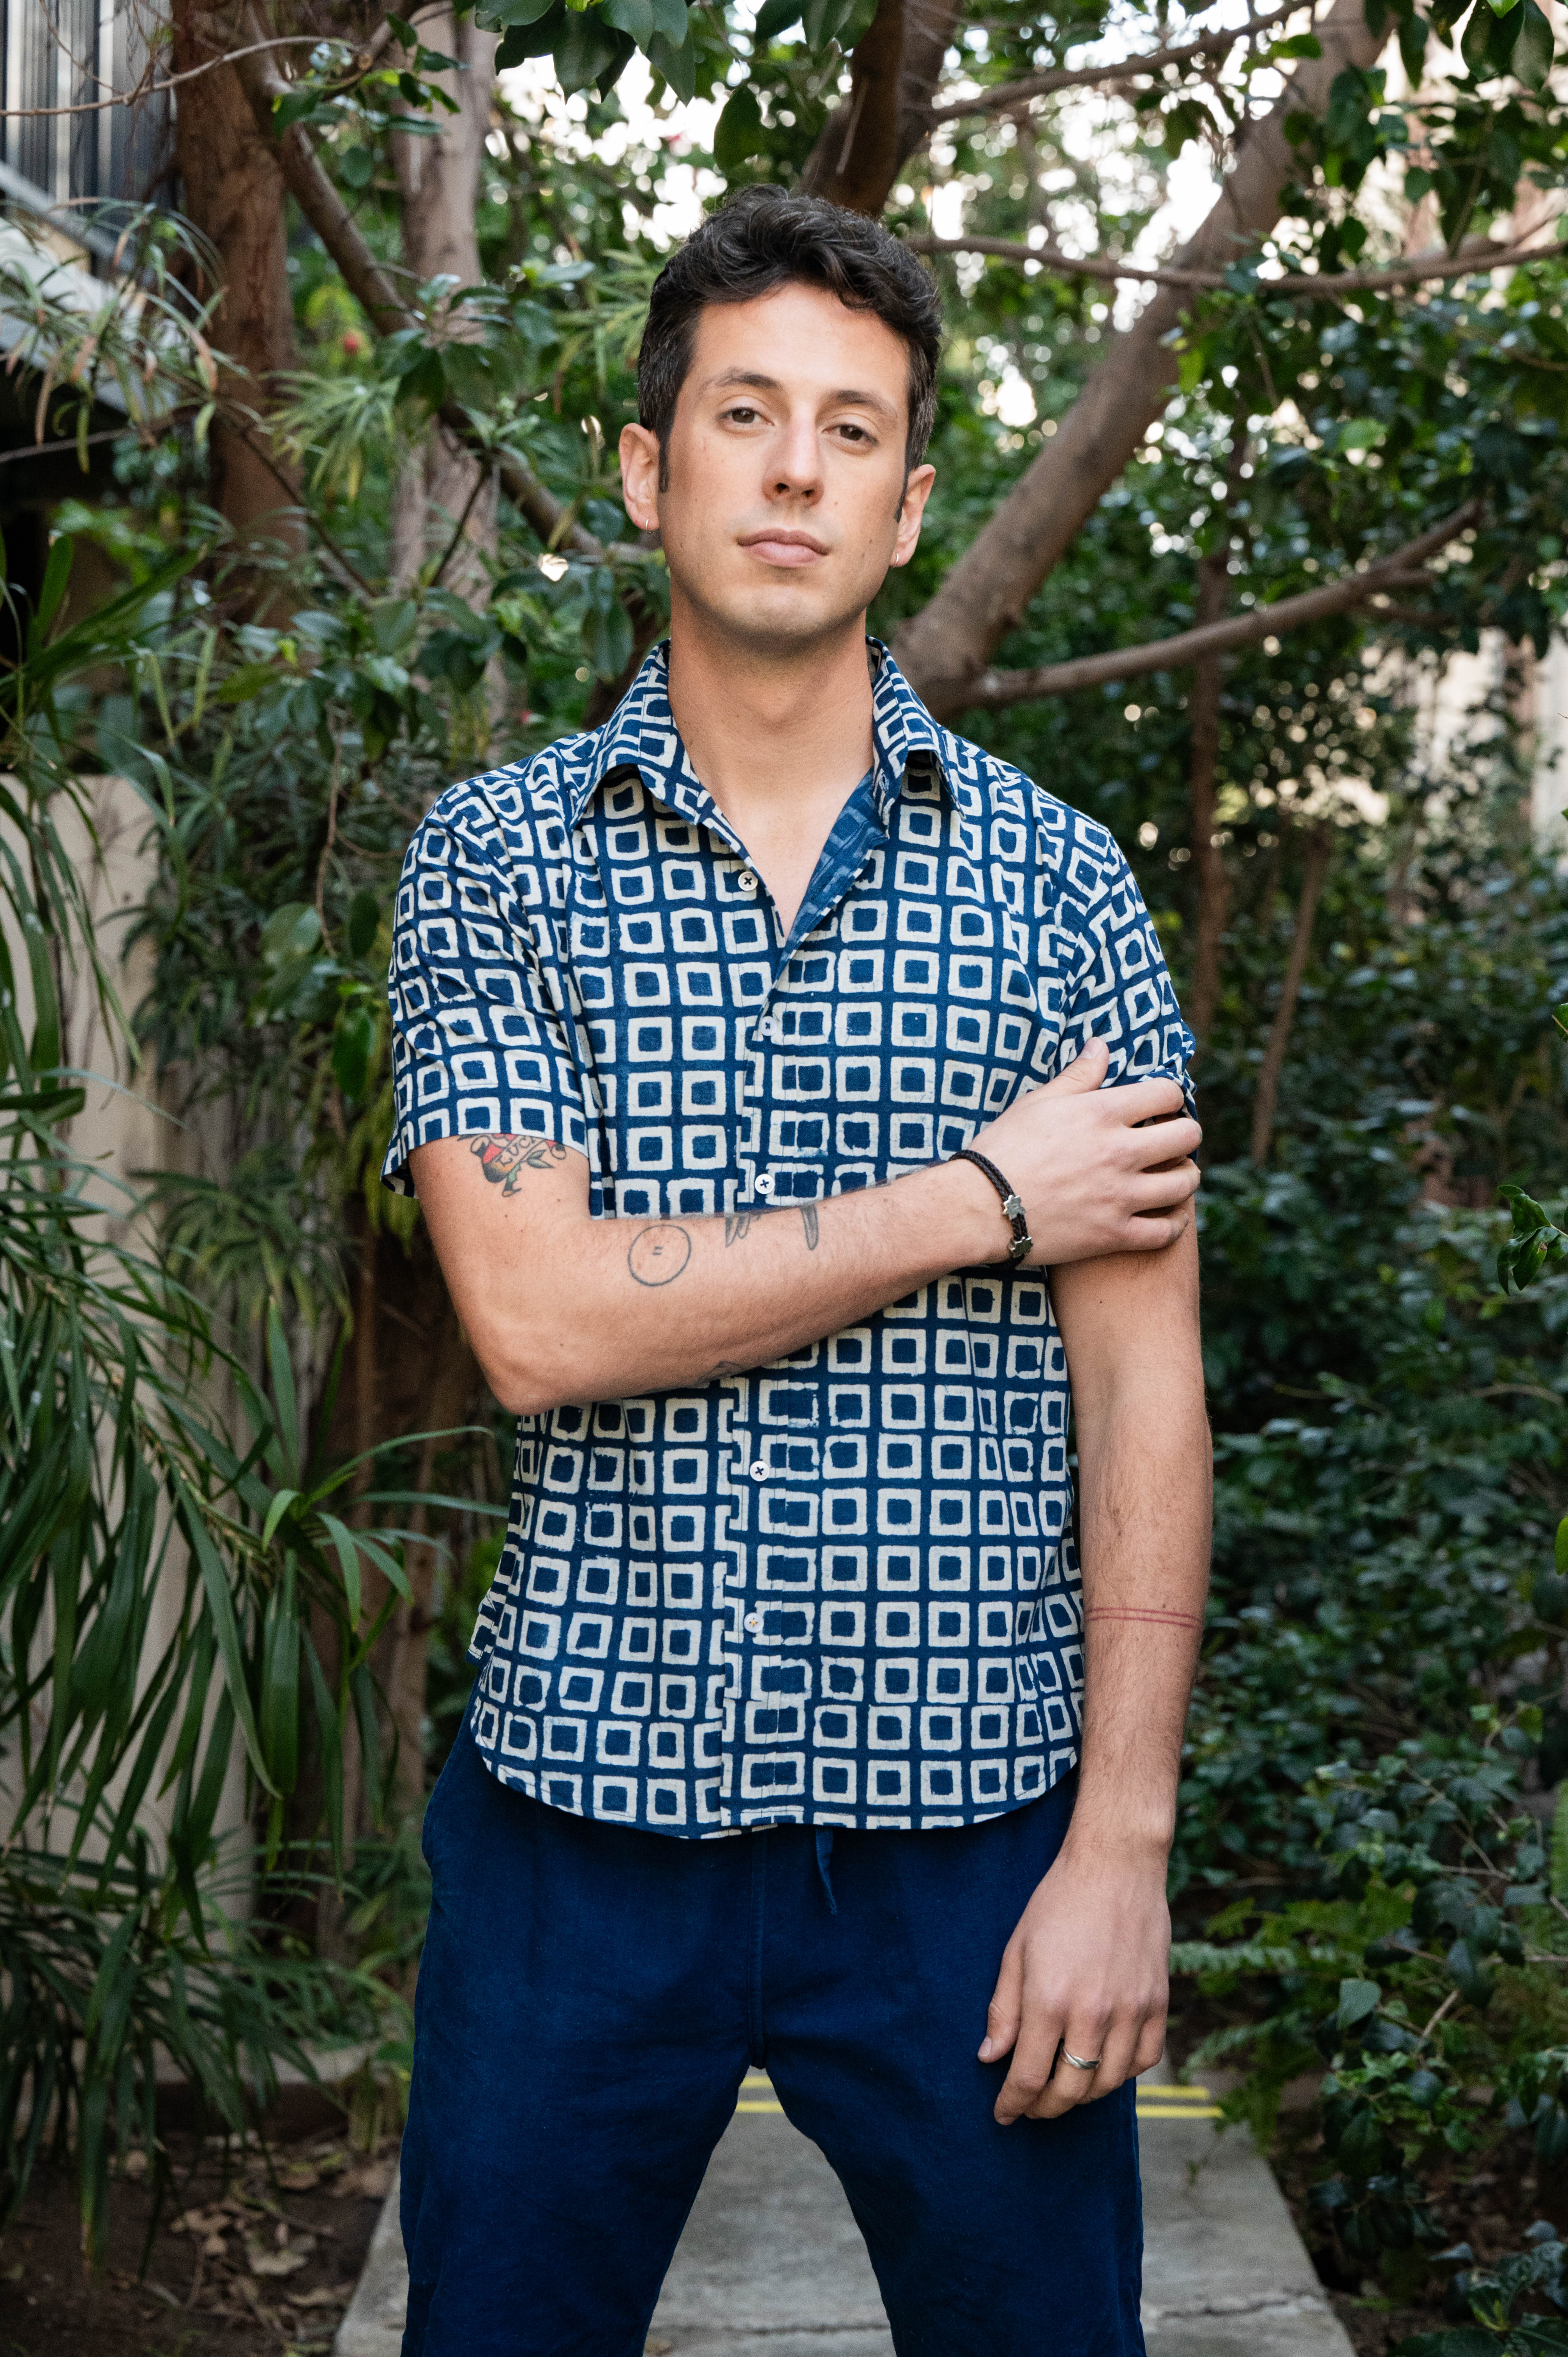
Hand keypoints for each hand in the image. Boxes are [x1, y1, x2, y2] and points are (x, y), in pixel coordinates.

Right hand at [962, 1038, 1200, 1267]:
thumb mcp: (1038, 1102)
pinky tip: (1168, 1217)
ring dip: (1185, 1177)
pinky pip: (1166, 1232)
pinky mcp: (1114, 1234)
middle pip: (1187, 1136)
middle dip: (1186, 1134)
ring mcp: (1120, 1196)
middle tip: (1173, 1140)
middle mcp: (1121, 1152)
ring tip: (1174, 1176)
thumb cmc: (1003, 1148)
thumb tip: (1102, 1045)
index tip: (1161, 1106)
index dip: (1169, 1097)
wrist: (978, 1207)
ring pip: (1184, 1184)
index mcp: (1103, 1113)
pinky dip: (1174, 1224)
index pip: (1167, 1093)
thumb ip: (1079, 1075)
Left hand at [979, 1837, 1169, 2122]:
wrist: (1116, 1867)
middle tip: (1031, 2106)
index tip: (1003, 2114)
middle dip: (1044, 2107)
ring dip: (1083, 2095)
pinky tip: (1104, 2065)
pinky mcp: (1158, 2004)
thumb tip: (989, 2057)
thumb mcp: (1016, 1950)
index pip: (1029, 2077)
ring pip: (1108, 2082)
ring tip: (1064, 2088)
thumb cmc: (1058, 1903)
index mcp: (1050, 2000)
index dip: (1013, 2103)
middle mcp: (1093, 2013)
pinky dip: (1122, 2072)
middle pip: (1069, 2089)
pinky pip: (1144, 2060)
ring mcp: (1131, 2011)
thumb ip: (1004, 2009)